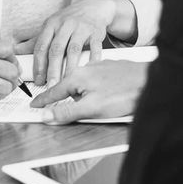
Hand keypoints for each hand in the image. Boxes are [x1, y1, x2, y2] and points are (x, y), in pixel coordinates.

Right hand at [30, 60, 147, 122]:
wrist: (149, 81)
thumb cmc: (123, 94)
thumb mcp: (92, 109)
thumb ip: (68, 112)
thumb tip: (47, 115)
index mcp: (76, 78)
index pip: (53, 91)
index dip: (42, 100)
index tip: (34, 106)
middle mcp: (85, 69)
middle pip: (67, 87)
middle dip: (62, 98)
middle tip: (59, 109)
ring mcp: (98, 68)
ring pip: (81, 82)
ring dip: (79, 93)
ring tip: (86, 105)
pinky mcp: (109, 69)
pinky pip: (94, 80)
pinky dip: (92, 87)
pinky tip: (101, 93)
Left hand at [33, 0, 116, 85]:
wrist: (94, 7)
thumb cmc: (70, 19)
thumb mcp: (52, 26)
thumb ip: (36, 40)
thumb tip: (17, 50)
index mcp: (51, 24)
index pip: (41, 46)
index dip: (38, 64)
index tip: (38, 80)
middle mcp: (64, 24)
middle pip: (56, 49)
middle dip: (52, 70)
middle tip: (50, 87)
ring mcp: (80, 27)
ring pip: (73, 50)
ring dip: (69, 69)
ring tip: (67, 84)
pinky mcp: (95, 32)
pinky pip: (94, 48)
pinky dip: (91, 61)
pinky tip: (87, 73)